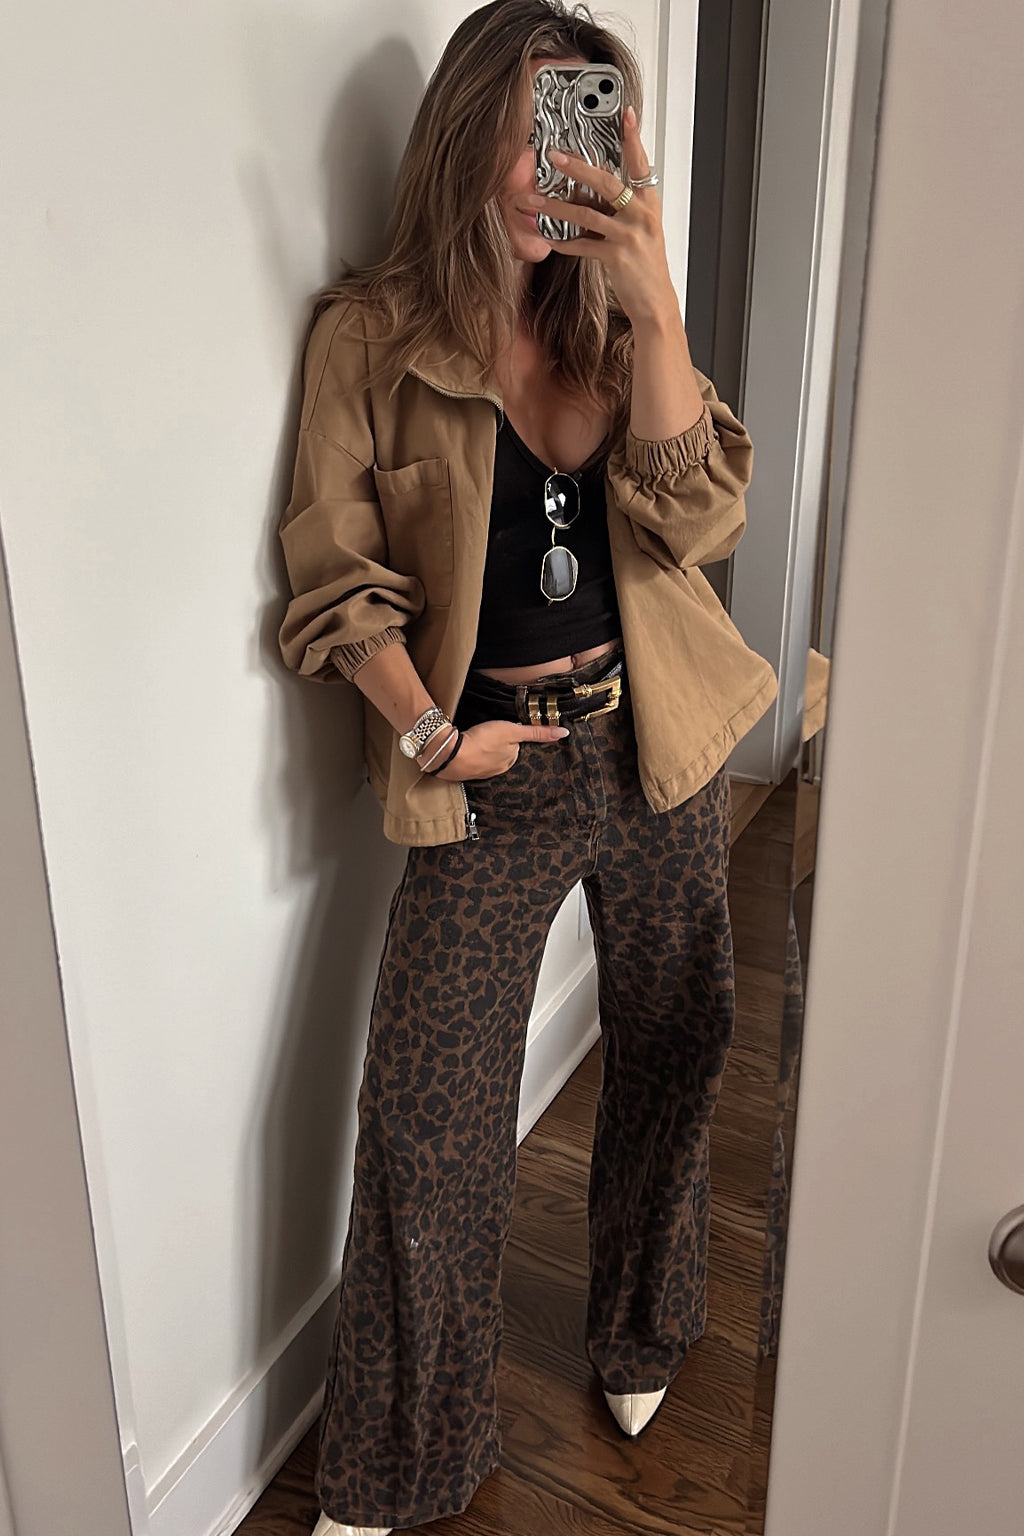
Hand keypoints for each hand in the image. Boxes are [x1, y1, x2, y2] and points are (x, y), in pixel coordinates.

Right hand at [425, 719, 568, 781]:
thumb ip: (537, 732)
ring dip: (483, 749)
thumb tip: (563, 734)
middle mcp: (497, 770)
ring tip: (476, 739)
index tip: (501, 730)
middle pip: (502, 752)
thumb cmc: (482, 742)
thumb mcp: (513, 731)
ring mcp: (481, 771)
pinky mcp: (465, 770)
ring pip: (487, 757)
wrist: (450, 754)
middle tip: (487, 733)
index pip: (516, 746)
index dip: (510, 735)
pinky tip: (465, 747)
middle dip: (497, 744)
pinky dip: (470, 753)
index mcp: (510, 762)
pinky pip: (472, 759)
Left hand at [525, 105, 678, 330]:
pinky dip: (563, 242)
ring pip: (586, 213)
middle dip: (578, 166)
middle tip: (554, 156)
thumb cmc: (646, 265)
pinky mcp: (616, 256)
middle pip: (606, 181)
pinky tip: (547, 239)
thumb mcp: (641, 230)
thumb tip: (591, 191)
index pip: (641, 163)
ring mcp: (629, 235)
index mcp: (648, 203)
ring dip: (555, 206)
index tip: (626, 114)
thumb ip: (620, 209)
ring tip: (533, 200)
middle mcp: (640, 214)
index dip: (633, 138)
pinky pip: (582, 245)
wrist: (655, 301)